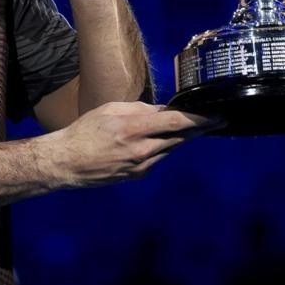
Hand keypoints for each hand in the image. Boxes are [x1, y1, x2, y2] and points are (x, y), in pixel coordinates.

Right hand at [39, 101, 220, 187]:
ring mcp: (141, 166)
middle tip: (216, 120)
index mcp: (134, 129)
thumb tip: (165, 111)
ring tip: (188, 127)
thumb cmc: (86, 131)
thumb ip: (142, 109)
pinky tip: (156, 141)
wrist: (66, 163)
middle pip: (181, 138)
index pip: (177, 122)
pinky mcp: (138, 175)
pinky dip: (162, 148)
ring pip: (171, 148)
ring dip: (180, 137)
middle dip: (199, 128)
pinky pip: (159, 158)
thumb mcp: (112, 110)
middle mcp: (141, 150)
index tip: (217, 116)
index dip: (201, 119)